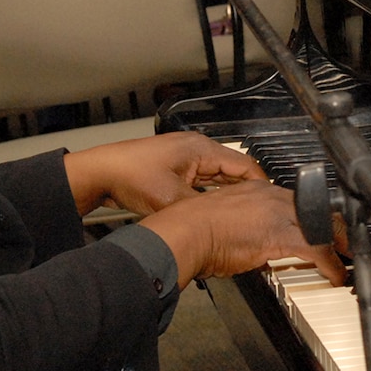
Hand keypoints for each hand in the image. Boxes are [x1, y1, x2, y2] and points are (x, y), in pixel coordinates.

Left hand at [63, 131, 265, 217]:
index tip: (270, 200)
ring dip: (228, 191)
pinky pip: (203, 180)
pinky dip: (211, 192)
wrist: (101, 173)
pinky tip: (213, 208)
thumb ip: (202, 209)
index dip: (260, 184)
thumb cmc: (130, 175)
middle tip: (260, 209)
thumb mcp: (172, 199)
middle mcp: (196, 149)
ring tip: (242, 210)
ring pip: (218, 175)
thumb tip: (223, 221)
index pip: (245, 164)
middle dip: (246, 189)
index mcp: (201, 148)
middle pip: (233, 168)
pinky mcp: (175, 168)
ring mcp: (185, 157)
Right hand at [140, 180, 347, 287]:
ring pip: (324, 226)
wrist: (186, 232)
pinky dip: (331, 264)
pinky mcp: (280, 234)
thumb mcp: (226, 222)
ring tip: (356, 260)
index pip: (301, 201)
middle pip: (320, 210)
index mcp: (259, 190)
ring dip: (343, 245)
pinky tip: (337, 276)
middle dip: (342, 228)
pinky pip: (316, 249)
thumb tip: (256, 248)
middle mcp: (273, 196)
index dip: (319, 217)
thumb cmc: (195, 231)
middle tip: (358, 244)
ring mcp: (278, 212)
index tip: (329, 229)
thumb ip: (248, 230)